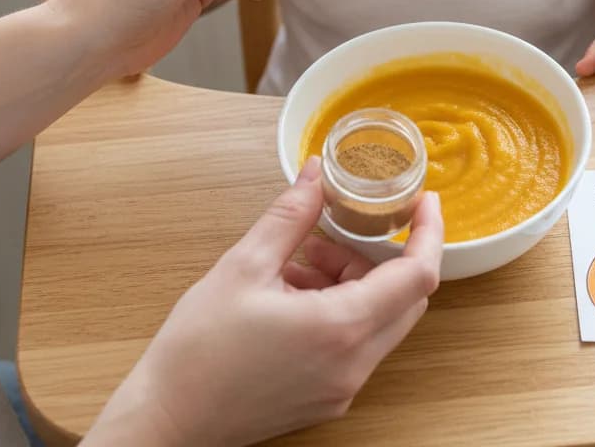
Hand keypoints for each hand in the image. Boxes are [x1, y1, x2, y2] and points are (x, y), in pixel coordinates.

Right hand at [85, 159, 443, 446]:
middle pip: (405, 298)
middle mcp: (353, 365)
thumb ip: (291, 215)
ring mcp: (343, 387)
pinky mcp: (328, 397)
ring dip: (353, 280)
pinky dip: (341, 308)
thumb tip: (316, 172)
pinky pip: (357, 343)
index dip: (429, 233)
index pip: (418, 277)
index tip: (424, 201)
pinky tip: (293, 290)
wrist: (165, 422)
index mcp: (340, 329)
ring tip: (299, 259)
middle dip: (380, 255)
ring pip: (380, 319)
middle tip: (339, 229)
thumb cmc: (198, 349)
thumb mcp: (244, 266)